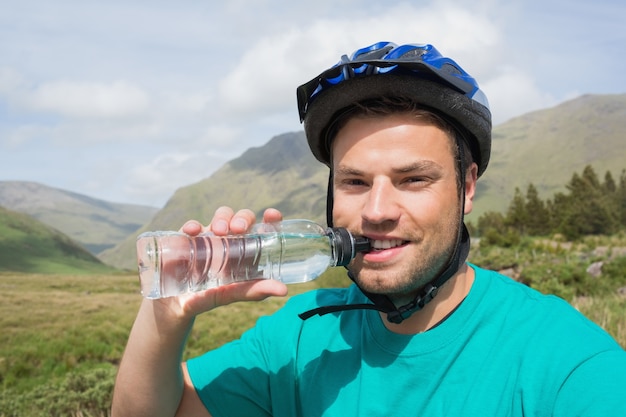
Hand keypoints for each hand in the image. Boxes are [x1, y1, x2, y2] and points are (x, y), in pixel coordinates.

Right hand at [167, 207, 287, 316]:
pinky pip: (191, 226)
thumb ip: (254, 291)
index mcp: (244, 250)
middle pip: (241, 218)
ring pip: (220, 216)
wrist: (174, 306)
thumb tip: (283, 290)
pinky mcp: (186, 238)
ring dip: (222, 218)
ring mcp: (208, 236)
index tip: (272, 215)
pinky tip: (192, 231)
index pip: (260, 229)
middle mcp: (229, 240)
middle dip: (242, 218)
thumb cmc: (207, 298)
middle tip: (238, 228)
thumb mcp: (230, 295)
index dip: (269, 219)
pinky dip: (193, 224)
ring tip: (218, 230)